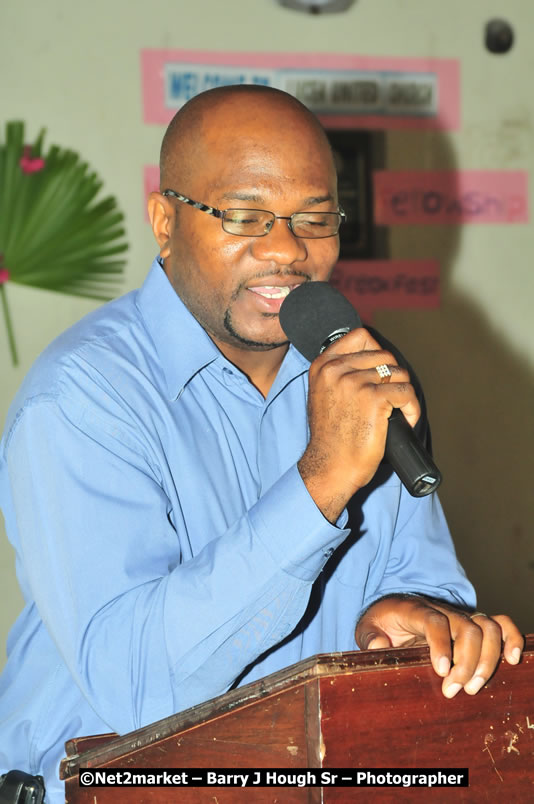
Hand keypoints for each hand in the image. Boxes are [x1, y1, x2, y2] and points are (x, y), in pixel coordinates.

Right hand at [298, 328, 419, 521]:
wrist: (330, 466)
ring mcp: (355, 382)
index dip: (378, 351)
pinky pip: (406, 392)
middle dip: (394, 377)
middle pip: (385, 355)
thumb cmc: (330, 438)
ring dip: (404, 394)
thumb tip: (370, 360)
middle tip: (392, 400)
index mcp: (323, 365)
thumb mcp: (324, 396)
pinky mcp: (374, 398)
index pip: (360, 336)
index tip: (382, 372)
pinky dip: (411, 408)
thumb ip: (339, 374)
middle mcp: (336, 369)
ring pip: (399, 373)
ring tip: (398, 412)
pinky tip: (405, 420)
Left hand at [355, 594, 523, 697]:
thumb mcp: (367, 628)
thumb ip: (370, 637)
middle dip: (466, 662)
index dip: (440, 644)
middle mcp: (442, 610)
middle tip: (454, 691)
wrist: (393, 610)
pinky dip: (511, 639)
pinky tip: (512, 660)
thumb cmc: (382, 622)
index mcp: (414, 609)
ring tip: (474, 687)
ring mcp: (460, 616)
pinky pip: (500, 624)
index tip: (442, 671)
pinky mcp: (473, 625)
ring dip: (487, 659)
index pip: (433, 620)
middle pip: (466, 627)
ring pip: (487, 628)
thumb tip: (380, 646)